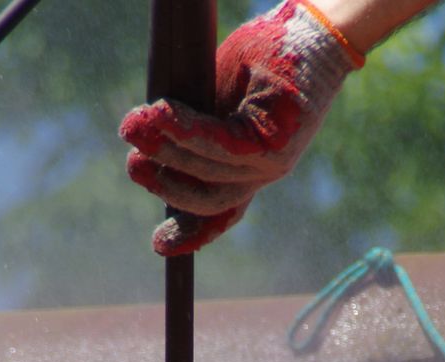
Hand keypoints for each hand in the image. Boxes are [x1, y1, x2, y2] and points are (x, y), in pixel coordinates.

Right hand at [120, 0, 362, 254]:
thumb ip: (196, 127)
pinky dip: (189, 131)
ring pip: (210, 170)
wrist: (313, 32)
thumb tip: (151, 142)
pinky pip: (223, 143)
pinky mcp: (276, 140)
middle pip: (206, 198)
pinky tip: (162, 114)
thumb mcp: (222, 97)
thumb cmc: (266, 59)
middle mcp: (265, 174)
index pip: (219, 212)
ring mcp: (273, 162)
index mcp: (253, 169)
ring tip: (136, 127)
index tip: (159, 245)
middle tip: (130, 162)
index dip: (190, 234)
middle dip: (162, 184)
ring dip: (168, 150)